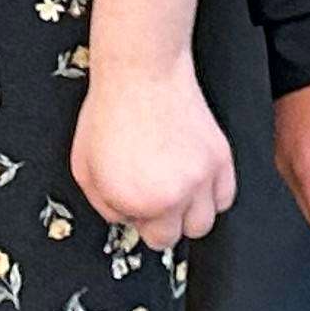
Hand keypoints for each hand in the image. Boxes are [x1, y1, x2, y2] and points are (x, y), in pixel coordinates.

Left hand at [71, 59, 235, 250]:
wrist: (143, 73)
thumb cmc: (111, 111)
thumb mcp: (84, 166)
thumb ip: (104, 203)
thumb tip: (122, 216)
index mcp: (136, 200)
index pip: (145, 236)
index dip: (138, 219)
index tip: (135, 203)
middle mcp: (172, 195)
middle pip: (174, 237)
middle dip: (160, 221)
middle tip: (152, 198)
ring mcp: (201, 179)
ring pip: (203, 223)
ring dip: (188, 213)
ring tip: (174, 190)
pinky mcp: (220, 159)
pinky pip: (225, 197)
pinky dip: (212, 194)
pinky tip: (194, 179)